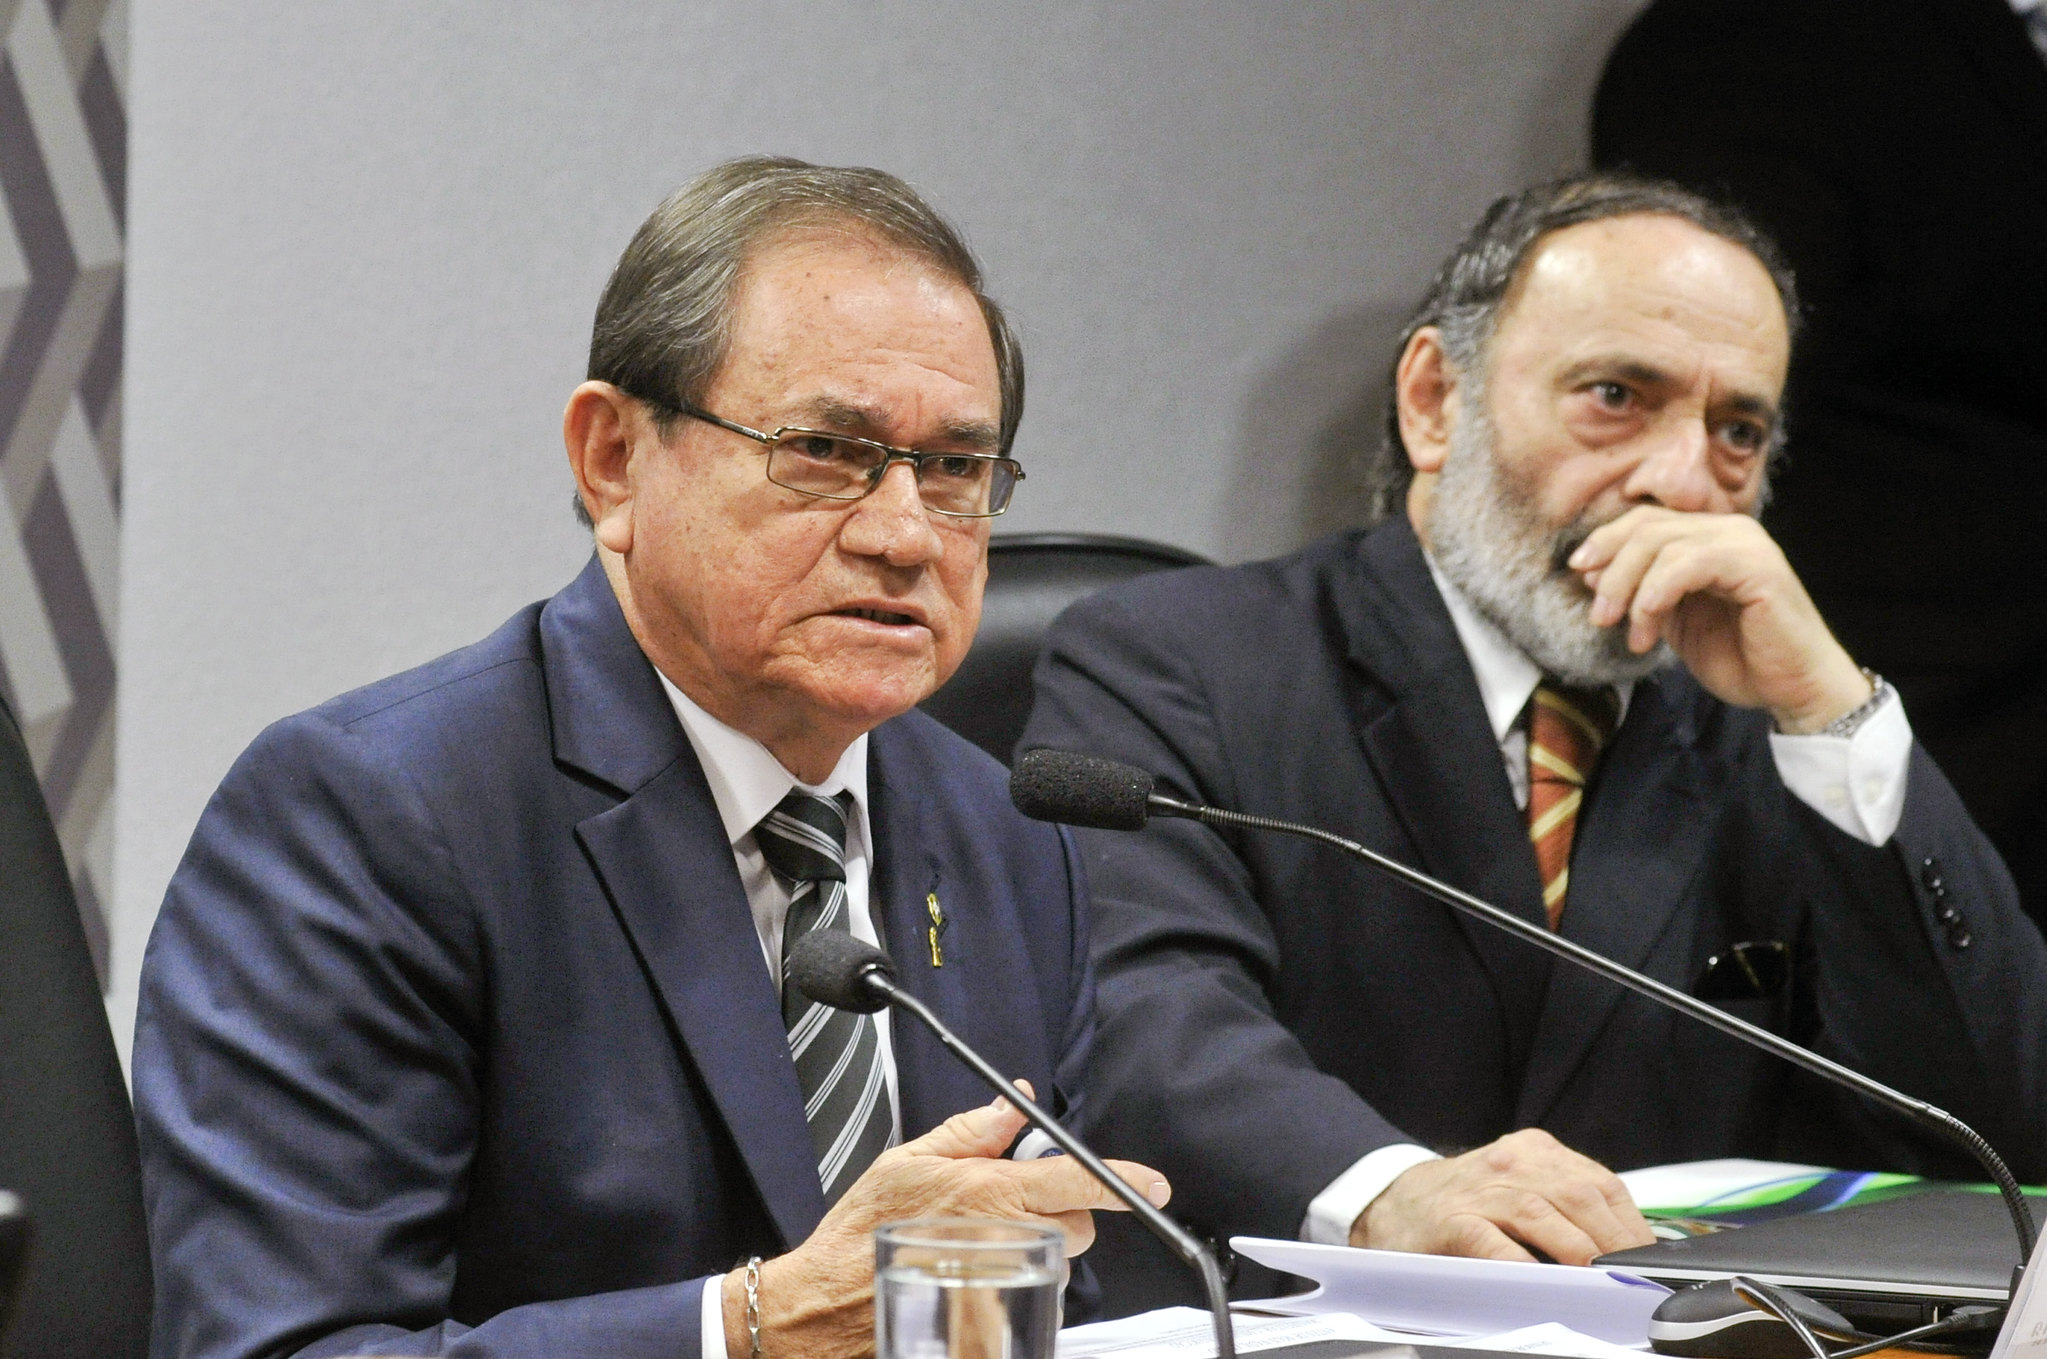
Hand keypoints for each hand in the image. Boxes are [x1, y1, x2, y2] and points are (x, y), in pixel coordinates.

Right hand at [723, 1084, 1169, 1358]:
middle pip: (1077, 1226)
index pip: (1076, 1181)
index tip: (1153, 1184)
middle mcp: (1003, 1239)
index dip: (1122, 1180)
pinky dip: (1019, 1282)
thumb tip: (1013, 1102)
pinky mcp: (996, 1320)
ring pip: (1060, 1262)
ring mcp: (1003, 1285)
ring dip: (1038, 1248)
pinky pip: (1035, 1297)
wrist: (824, 1307)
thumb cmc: (858, 1234)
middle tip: (1012, 1205)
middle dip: (1060, 1211)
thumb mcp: (907, 1160)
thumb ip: (971, 1130)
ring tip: (984, 1242)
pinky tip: (978, 1273)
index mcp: (987, 1193)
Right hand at [1350, 1128, 1653, 1263]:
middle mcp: (1512, 1162)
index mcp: (1537, 1152)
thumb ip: (1567, 1209)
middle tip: (1637, 1280)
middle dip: (1615, 1242)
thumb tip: (1632, 1256)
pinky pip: (1493, 1242)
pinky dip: (1522, 1264)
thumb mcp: (1520, 1188)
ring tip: (1602, 1282)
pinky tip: (1543, 1284)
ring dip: (1579, 1251)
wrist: (1393, 1204)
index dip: (1633, 1225)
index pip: (1602, 1183)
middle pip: (1579, 1195)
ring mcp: (1480, 1189)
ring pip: (1541, 1213)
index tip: (1655, 1262)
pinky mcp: (1452, 1220)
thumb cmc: (1470, 1207)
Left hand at [1567, 507, 1870, 732]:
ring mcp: (1745, 544)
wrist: (1793, 690)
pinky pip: (1690, 563)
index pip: (1646, 521)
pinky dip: (1657, 592)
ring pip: (1662, 544)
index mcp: (1710, 538)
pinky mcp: (1757, 566)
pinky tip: (1647, 625)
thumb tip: (1591, 573)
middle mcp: (1729, 530)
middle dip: (1611, 569)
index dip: (1606, 542)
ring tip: (1626, 631)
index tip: (1579, 573)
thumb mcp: (1674, 621)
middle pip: (1647, 528)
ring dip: (1630, 589)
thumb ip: (1643, 592)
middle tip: (1597, 614)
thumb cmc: (1739, 657)